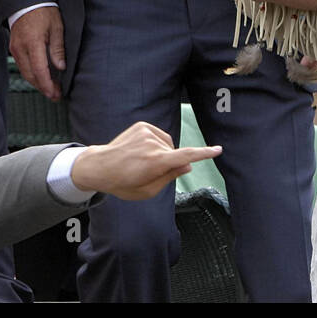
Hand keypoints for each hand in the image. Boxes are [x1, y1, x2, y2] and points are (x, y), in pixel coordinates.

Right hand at [9, 6, 65, 100]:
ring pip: (25, 72)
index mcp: (33, 43)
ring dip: (37, 82)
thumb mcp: (57, 28)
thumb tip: (60, 67)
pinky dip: (32, 74)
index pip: (39, 70)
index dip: (47, 84)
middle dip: (43, 87)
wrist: (27, 1)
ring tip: (50, 90)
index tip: (54, 93)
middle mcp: (20, 48)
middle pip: (30, 75)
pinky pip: (22, 65)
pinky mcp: (14, 48)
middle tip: (55, 95)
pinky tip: (41, 77)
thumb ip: (57, 49)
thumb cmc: (45, 12)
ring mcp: (15, 49)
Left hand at [70, 121, 222, 199]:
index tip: (218, 149)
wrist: (99, 167)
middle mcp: (153, 144)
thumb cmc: (122, 183)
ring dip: (161, 152)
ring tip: (141, 161)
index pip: (186, 156)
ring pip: (167, 144)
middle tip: (147, 172)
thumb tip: (187, 165)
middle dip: (169, 162)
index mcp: (156, 163)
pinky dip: (155, 143)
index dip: (204, 153)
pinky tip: (140, 151)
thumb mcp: (147, 191)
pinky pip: (159, 135)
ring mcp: (147, 133)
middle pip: (174, 154)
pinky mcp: (142, 126)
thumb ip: (170, 177)